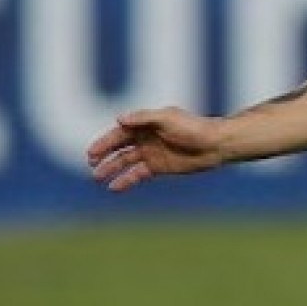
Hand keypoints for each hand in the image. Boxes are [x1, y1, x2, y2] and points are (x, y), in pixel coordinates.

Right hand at [87, 107, 227, 191]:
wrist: (215, 145)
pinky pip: (137, 174)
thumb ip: (143, 118)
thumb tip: (119, 119)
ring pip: (126, 161)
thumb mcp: (167, 118)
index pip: (120, 133)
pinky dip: (126, 180)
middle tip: (91, 165)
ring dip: (111, 169)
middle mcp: (147, 137)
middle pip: (119, 147)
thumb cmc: (193, 128)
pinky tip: (114, 188)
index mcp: (147, 124)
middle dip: (104, 155)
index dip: (105, 142)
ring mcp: (152, 152)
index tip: (91, 153)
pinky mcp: (159, 166)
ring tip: (98, 178)